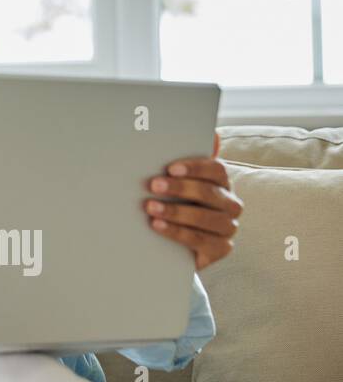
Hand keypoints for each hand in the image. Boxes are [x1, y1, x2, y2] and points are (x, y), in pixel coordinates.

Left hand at [142, 131, 243, 271]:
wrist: (175, 243)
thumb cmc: (176, 204)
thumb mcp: (177, 183)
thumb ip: (185, 162)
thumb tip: (212, 133)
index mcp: (222, 183)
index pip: (217, 170)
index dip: (195, 168)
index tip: (170, 168)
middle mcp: (231, 204)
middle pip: (209, 193)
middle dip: (180, 188)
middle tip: (153, 185)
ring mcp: (228, 228)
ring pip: (207, 218)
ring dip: (176, 212)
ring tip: (150, 207)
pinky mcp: (221, 248)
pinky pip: (201, 240)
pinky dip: (177, 232)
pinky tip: (157, 225)